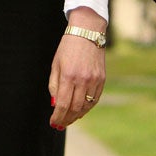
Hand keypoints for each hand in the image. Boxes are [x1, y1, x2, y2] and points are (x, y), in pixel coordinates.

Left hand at [47, 9, 106, 129]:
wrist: (87, 31)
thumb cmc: (68, 47)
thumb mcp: (56, 64)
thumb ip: (54, 85)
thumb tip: (55, 104)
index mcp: (68, 76)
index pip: (62, 104)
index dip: (57, 117)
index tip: (53, 122)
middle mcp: (82, 80)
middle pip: (74, 108)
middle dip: (66, 119)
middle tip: (60, 124)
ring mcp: (94, 80)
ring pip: (86, 107)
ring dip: (76, 116)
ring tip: (69, 119)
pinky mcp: (102, 79)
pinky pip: (95, 100)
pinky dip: (87, 108)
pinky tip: (80, 110)